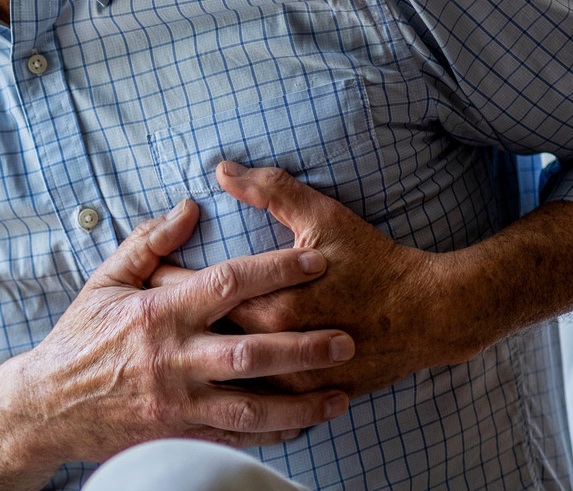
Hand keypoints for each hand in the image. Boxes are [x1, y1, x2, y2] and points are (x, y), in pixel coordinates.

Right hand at [0, 199, 353, 465]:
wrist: (48, 405)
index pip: (227, 284)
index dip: (276, 270)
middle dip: (303, 345)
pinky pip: (235, 436)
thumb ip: (149, 243)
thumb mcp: (105, 282)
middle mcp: (172, 358)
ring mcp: (177, 401)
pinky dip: (273, 433)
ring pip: (251, 406)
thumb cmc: (79, 339)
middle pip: (250, 352)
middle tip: (346, 337)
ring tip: (340, 394)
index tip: (315, 259)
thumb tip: (190, 205)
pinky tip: (303, 424)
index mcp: (157, 313)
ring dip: (301, 402)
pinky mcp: (178, 433)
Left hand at [148, 162, 476, 397]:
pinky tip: (208, 383)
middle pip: (204, 337)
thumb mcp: (324, 217)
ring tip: (166, 351)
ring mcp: (294, 379)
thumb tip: (222, 169)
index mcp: (272, 303)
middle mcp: (278, 347)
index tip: (141, 273)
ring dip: (197, 363)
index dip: (163, 281)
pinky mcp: (310, 396)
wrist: (433, 315)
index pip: (198, 294)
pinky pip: (259, 402)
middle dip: (170, 324)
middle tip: (140, 313)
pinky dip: (231, 392)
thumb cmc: (377, 261)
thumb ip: (271, 190)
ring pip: (228, 377)